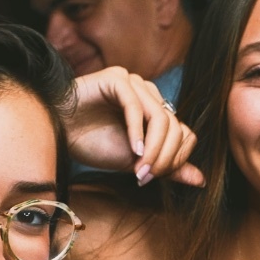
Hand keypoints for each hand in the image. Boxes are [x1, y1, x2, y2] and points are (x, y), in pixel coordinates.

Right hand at [65, 67, 202, 186]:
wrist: (57, 132)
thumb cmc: (92, 144)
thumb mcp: (136, 162)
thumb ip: (168, 168)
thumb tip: (202, 181)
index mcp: (157, 111)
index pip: (185, 135)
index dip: (174, 160)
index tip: (150, 178)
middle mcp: (149, 94)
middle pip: (176, 128)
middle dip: (164, 159)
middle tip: (144, 177)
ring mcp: (134, 83)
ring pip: (162, 119)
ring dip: (153, 150)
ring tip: (138, 170)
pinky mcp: (116, 78)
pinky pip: (136, 107)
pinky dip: (136, 132)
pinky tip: (131, 150)